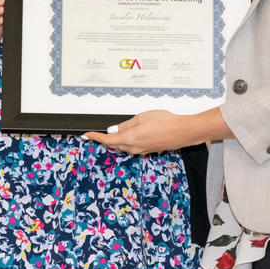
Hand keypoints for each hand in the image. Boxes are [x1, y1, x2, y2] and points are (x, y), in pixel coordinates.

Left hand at [84, 107, 231, 153]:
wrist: (182, 131)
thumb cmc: (164, 122)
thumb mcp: (141, 118)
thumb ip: (126, 125)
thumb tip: (114, 130)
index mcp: (130, 139)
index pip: (107, 140)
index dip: (95, 137)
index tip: (86, 135)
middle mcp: (134, 147)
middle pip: (115, 144)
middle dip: (107, 138)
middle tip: (98, 131)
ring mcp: (141, 150)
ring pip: (124, 145)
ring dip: (119, 139)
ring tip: (118, 129)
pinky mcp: (148, 150)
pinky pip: (133, 146)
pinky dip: (129, 140)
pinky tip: (134, 132)